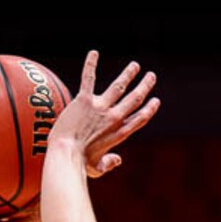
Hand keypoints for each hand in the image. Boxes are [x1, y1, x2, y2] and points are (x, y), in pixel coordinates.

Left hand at [50, 50, 159, 177]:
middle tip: (151, 76)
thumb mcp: (97, 168)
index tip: (155, 101)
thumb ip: (109, 163)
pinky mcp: (84, 100)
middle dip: (144, 86)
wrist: (65, 155)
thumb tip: (118, 160)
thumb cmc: (79, 165)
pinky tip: (94, 53)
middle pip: (134, 99)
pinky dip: (91, 64)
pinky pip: (89, 78)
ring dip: (128, 74)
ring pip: (119, 86)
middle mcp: (113, 119)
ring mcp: (100, 108)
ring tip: (135, 65)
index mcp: (119, 134)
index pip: (139, 119)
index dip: (149, 109)